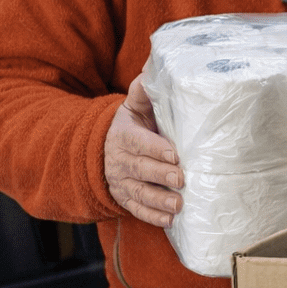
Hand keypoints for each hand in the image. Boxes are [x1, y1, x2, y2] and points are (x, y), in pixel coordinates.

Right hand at [105, 74, 183, 227]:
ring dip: (159, 201)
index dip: (155, 148)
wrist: (104, 150)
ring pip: (139, 193)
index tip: (175, 154)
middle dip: (161, 175)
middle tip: (181, 180)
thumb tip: (155, 67)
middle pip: (140, 169)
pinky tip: (171, 220)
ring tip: (179, 205)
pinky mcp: (126, 199)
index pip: (138, 142)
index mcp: (124, 135)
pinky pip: (137, 210)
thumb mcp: (132, 106)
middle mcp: (120, 161)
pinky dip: (153, 217)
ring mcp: (122, 182)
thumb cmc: (131, 126)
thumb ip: (144, 91)